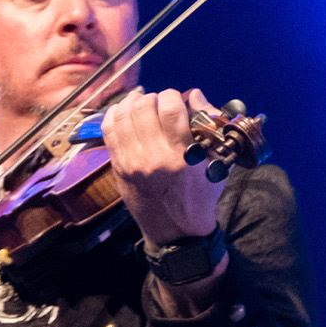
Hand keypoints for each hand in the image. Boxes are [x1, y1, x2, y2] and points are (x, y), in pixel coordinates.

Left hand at [100, 87, 225, 245]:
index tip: (176, 100)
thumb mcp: (217, 161)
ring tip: (141, 104)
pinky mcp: (118, 166)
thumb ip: (209, 125)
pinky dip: (115, 114)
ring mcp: (131, 162)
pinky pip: (108, 130)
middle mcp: (152, 157)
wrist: (176, 231)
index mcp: (180, 156)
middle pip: (143, 107)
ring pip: (122, 115)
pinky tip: (124, 112)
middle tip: (158, 104)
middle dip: (152, 98)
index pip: (170, 108)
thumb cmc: (200, 195)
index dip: (172, 96)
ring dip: (132, 103)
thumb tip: (194, 96)